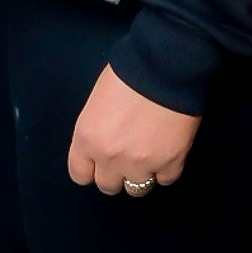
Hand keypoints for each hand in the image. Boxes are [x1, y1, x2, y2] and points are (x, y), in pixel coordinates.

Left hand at [68, 64, 200, 193]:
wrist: (168, 64)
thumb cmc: (131, 71)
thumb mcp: (98, 99)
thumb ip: (97, 128)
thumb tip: (105, 140)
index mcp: (87, 138)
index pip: (80, 175)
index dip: (92, 169)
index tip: (101, 162)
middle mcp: (109, 157)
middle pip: (108, 186)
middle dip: (117, 173)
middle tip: (129, 155)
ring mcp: (141, 163)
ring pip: (137, 189)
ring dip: (143, 174)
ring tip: (151, 155)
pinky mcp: (171, 162)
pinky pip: (166, 180)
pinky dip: (168, 168)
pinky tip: (169, 150)